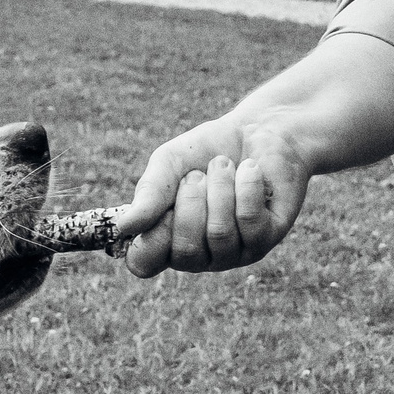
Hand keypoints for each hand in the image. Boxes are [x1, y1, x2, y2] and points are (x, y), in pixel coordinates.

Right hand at [116, 118, 311, 278]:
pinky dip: (246, 186)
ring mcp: (235, 252)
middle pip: (185, 251)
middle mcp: (200, 255)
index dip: (149, 238)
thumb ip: (149, 192)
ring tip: (223, 165)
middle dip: (191, 201)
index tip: (162, 207)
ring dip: (219, 188)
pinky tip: (249, 169)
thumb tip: (126, 226)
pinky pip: (250, 222)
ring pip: (220, 234)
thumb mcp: (169, 163)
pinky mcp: (267, 238)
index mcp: (167, 240)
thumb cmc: (205, 151)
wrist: (256, 130)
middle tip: (198, 174)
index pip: (144, 264)